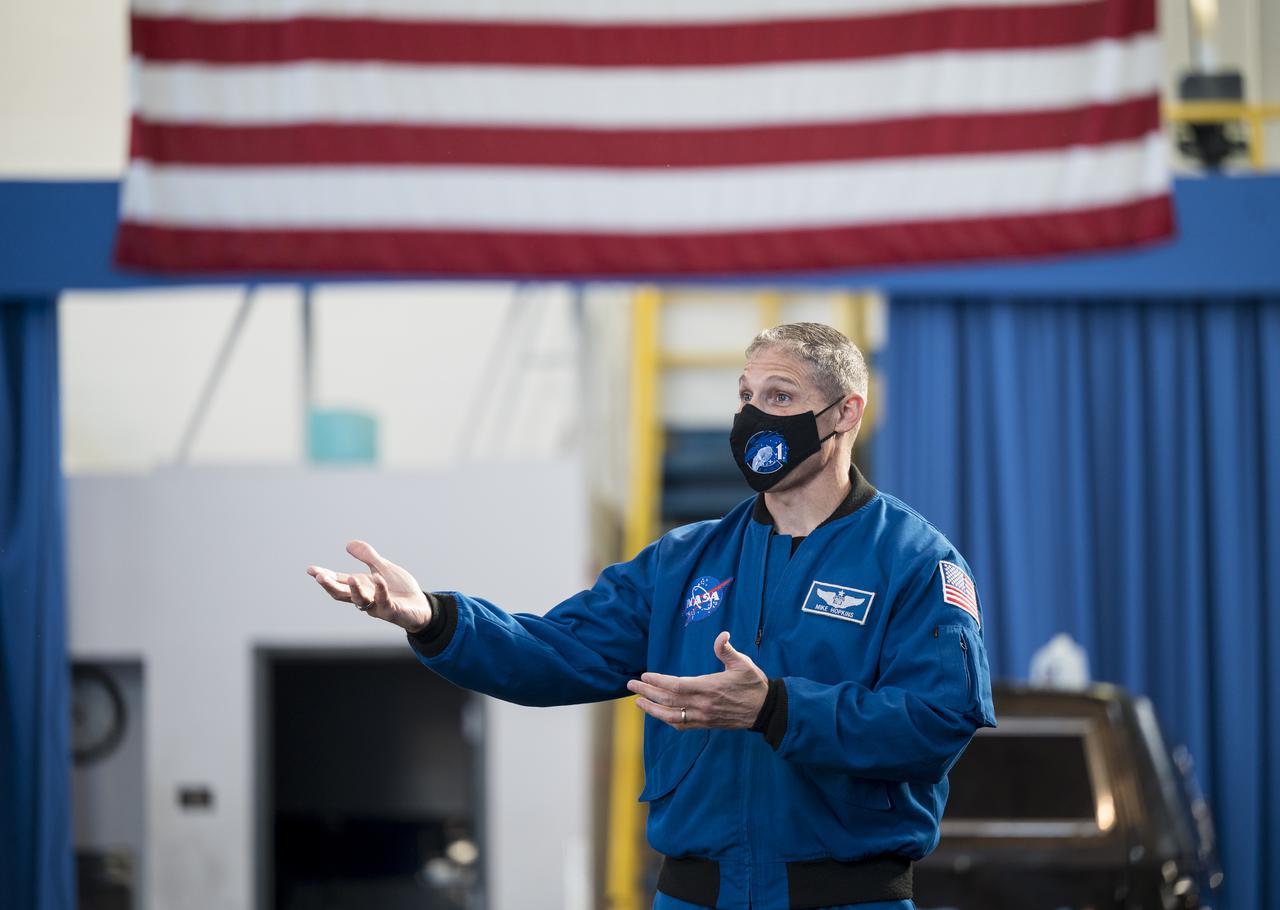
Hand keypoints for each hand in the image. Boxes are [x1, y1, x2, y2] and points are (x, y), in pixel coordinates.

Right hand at [307, 540, 432, 632]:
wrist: (420, 606)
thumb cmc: (400, 589)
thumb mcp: (383, 568)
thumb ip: (368, 557)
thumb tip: (348, 544)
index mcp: (361, 587)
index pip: (339, 581)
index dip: (324, 576)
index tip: (310, 569)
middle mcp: (365, 598)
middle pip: (342, 594)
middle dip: (330, 585)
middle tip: (319, 576)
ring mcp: (377, 606)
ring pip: (361, 601)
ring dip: (355, 590)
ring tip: (350, 578)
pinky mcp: (391, 611)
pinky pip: (384, 601)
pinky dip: (381, 589)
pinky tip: (378, 578)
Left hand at [627, 631, 768, 729]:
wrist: (766, 710)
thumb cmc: (754, 684)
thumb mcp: (743, 663)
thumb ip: (727, 650)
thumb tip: (722, 635)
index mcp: (709, 688)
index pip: (676, 686)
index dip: (658, 681)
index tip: (644, 674)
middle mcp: (703, 705)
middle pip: (668, 701)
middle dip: (647, 692)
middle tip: (631, 685)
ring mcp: (704, 717)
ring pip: (671, 716)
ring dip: (652, 710)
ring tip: (638, 702)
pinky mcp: (707, 724)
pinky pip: (682, 725)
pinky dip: (667, 720)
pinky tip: (659, 715)